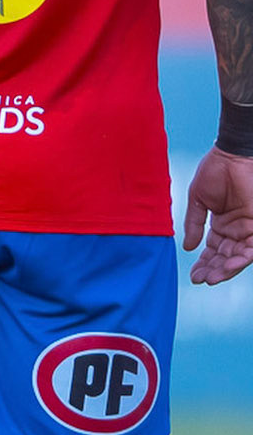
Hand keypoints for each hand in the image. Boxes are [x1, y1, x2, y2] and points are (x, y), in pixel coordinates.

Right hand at [184, 147, 252, 285]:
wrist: (232, 154)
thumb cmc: (215, 170)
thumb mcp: (198, 201)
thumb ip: (194, 224)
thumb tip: (188, 248)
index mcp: (221, 225)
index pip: (212, 252)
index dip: (204, 265)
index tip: (194, 276)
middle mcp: (235, 230)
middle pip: (225, 258)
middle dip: (213, 271)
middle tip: (202, 280)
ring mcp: (247, 227)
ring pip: (239, 257)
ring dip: (227, 270)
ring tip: (214, 278)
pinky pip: (252, 248)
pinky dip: (242, 259)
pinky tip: (229, 267)